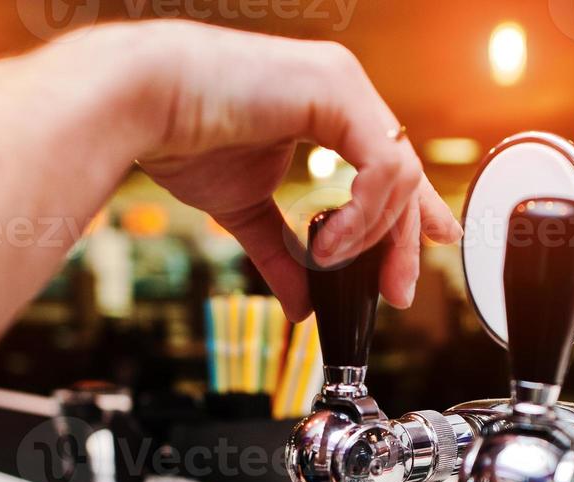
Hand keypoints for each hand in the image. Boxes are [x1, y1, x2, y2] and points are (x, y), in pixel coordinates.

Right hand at [122, 21, 461, 317]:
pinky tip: (332, 242)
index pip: (391, 162)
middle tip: (397, 291)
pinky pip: (381, 164)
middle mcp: (342, 89)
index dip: (418, 210)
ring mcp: (342, 84)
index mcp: (327, 109)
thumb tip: (302, 306)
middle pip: (404, 173)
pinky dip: (363, 214)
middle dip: (406, 240)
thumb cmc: (181, 138)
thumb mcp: (246, 212)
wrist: (140, 106)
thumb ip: (283, 255)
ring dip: (374, 233)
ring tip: (331, 262)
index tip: (433, 248)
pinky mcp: (336, 88)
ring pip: (399, 173)